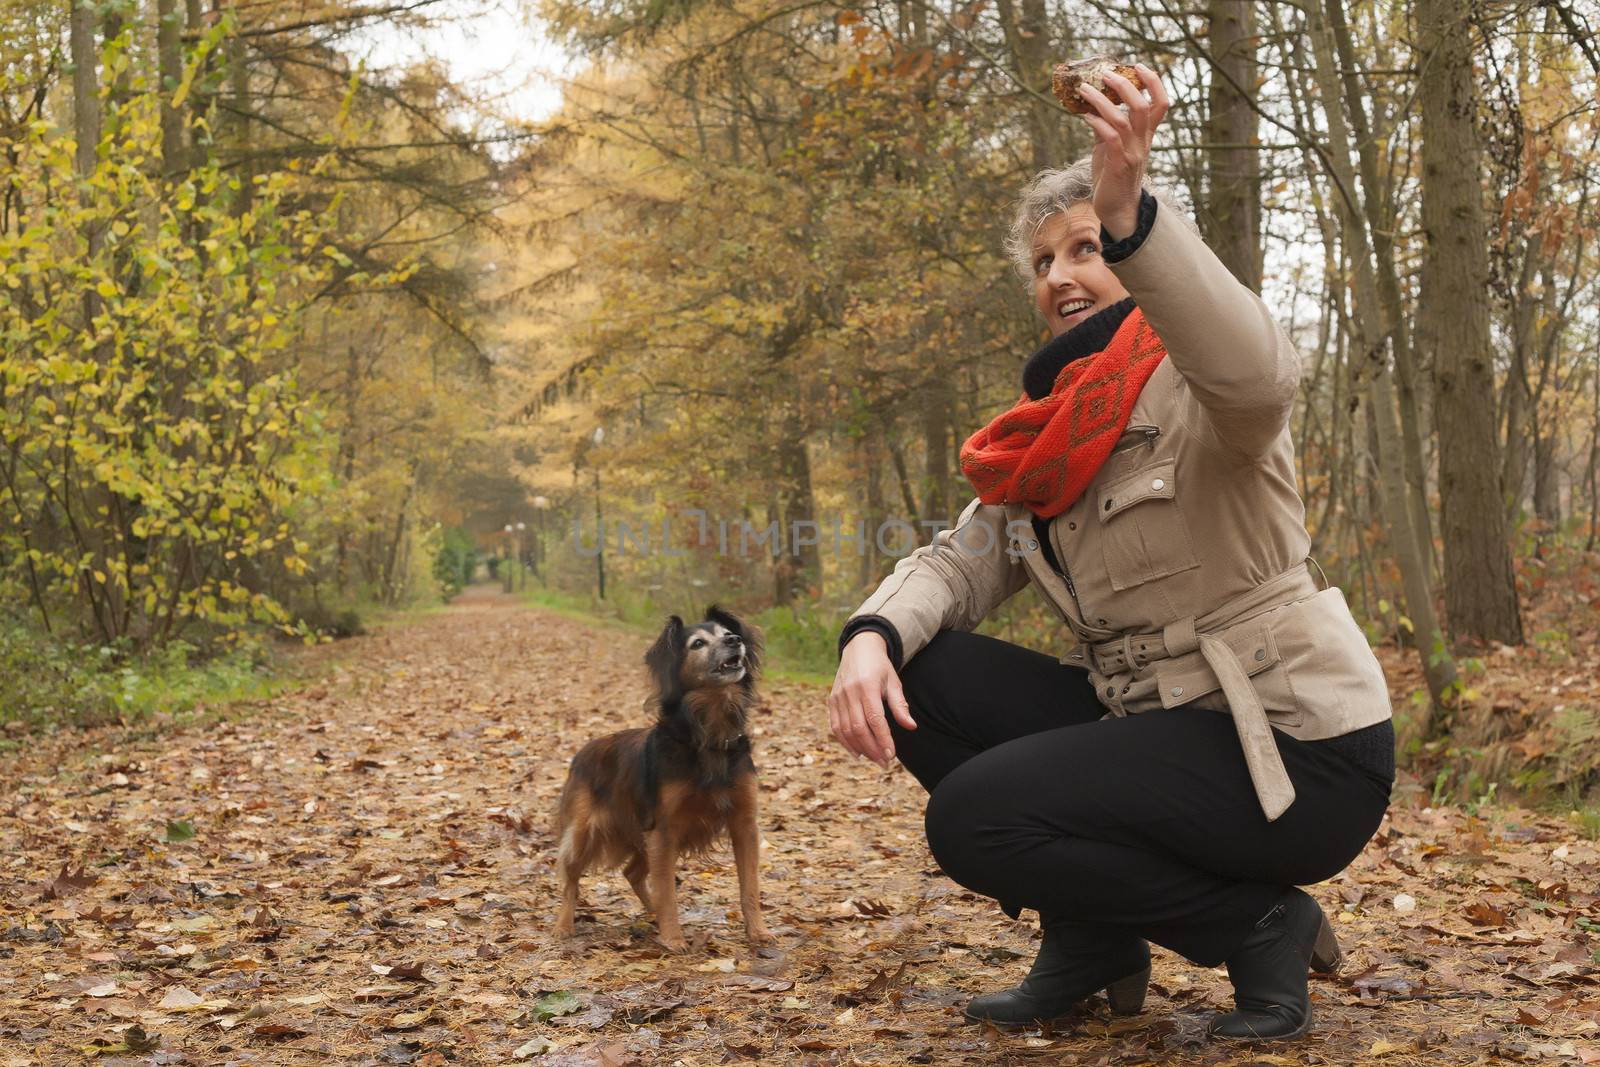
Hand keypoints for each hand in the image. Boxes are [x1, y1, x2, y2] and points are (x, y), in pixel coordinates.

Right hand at [828, 631, 915, 767]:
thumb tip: (911, 726)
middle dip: (872, 749)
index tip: (892, 755)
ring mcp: (838, 697)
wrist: (858, 648)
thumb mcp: (894, 682)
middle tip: (884, 762)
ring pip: (845, 730)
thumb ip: (900, 705)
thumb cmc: (880, 667)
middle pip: (858, 728)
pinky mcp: (831, 700)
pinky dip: (844, 742)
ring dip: (860, 748)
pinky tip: (857, 752)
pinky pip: (835, 726)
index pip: (874, 719)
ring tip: (874, 759)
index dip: (883, 739)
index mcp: (867, 687)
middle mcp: (849, 692)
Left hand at [1075, 64, 1169, 241]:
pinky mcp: (1118, 164)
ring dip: (1102, 101)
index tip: (1138, 66)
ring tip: (1084, 89)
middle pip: (1143, 106)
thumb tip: (1092, 108)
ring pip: (1124, 119)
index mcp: (1145, 136)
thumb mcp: (1109, 148)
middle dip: (1126, 85)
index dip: (1154, 83)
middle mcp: (1143, 142)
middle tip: (1106, 73)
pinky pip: (1110, 138)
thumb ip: (1105, 128)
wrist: (1116, 209)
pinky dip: (1097, 123)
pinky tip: (1084, 116)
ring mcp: (1132, 153)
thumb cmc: (1112, 177)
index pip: (1161, 104)